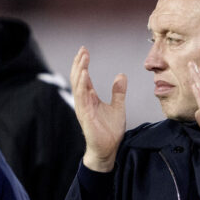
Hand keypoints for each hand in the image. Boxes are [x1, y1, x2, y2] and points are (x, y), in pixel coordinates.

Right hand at [71, 46, 126, 172]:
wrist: (108, 150)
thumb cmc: (110, 131)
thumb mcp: (118, 107)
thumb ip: (118, 92)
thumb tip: (121, 75)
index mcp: (90, 98)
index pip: (84, 78)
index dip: (83, 64)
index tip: (85, 51)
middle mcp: (84, 101)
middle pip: (78, 78)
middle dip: (79, 63)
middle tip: (82, 49)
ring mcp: (83, 108)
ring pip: (78, 86)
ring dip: (80, 71)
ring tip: (83, 58)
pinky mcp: (85, 116)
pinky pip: (82, 98)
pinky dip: (83, 86)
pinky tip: (85, 75)